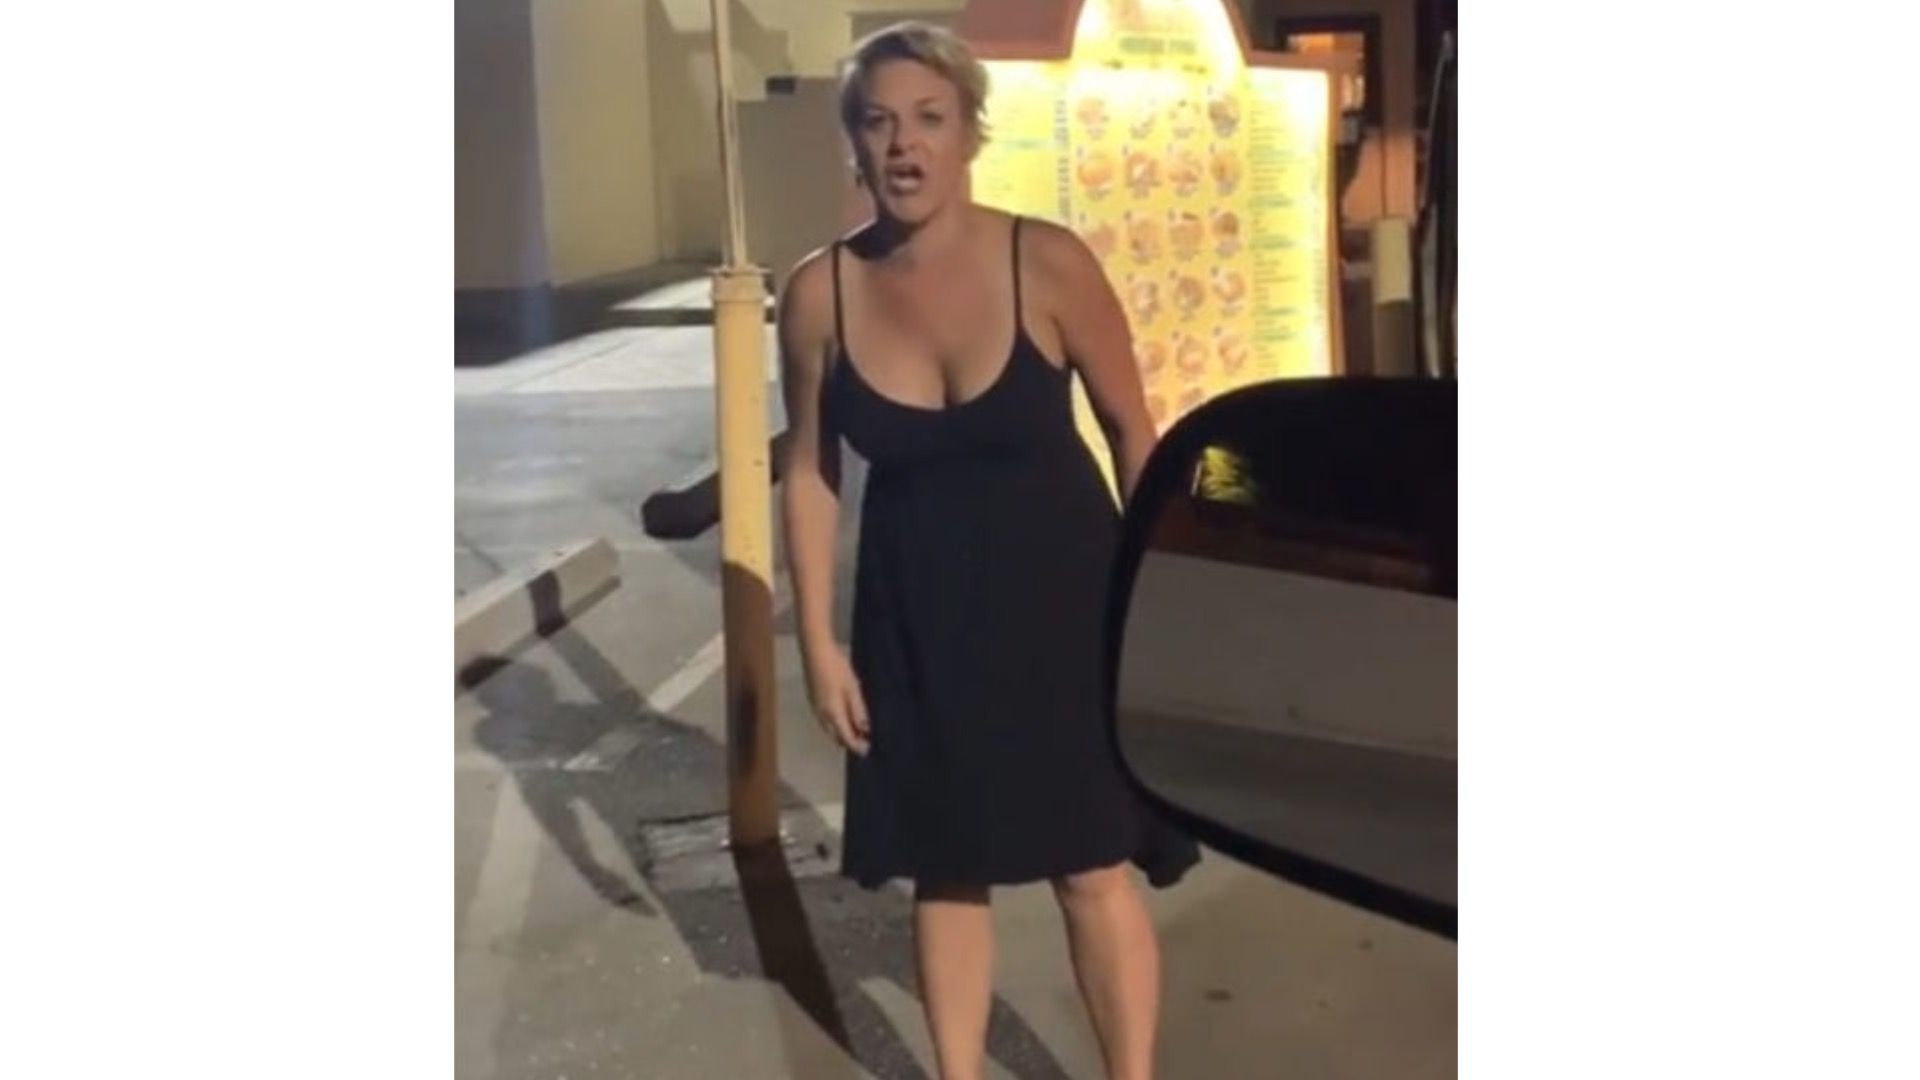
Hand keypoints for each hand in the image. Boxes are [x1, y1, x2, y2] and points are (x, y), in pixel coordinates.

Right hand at [803, 641, 870, 756]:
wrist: (816, 652)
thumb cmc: (837, 669)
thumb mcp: (853, 689)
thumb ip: (858, 710)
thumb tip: (865, 729)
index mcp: (833, 713)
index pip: (845, 738)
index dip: (856, 746)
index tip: (867, 750)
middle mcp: (822, 715)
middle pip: (835, 736)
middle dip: (848, 741)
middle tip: (863, 740)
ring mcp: (815, 707)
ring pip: (828, 728)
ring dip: (841, 733)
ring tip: (856, 730)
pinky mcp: (812, 700)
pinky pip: (824, 719)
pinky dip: (835, 723)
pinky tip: (843, 716)